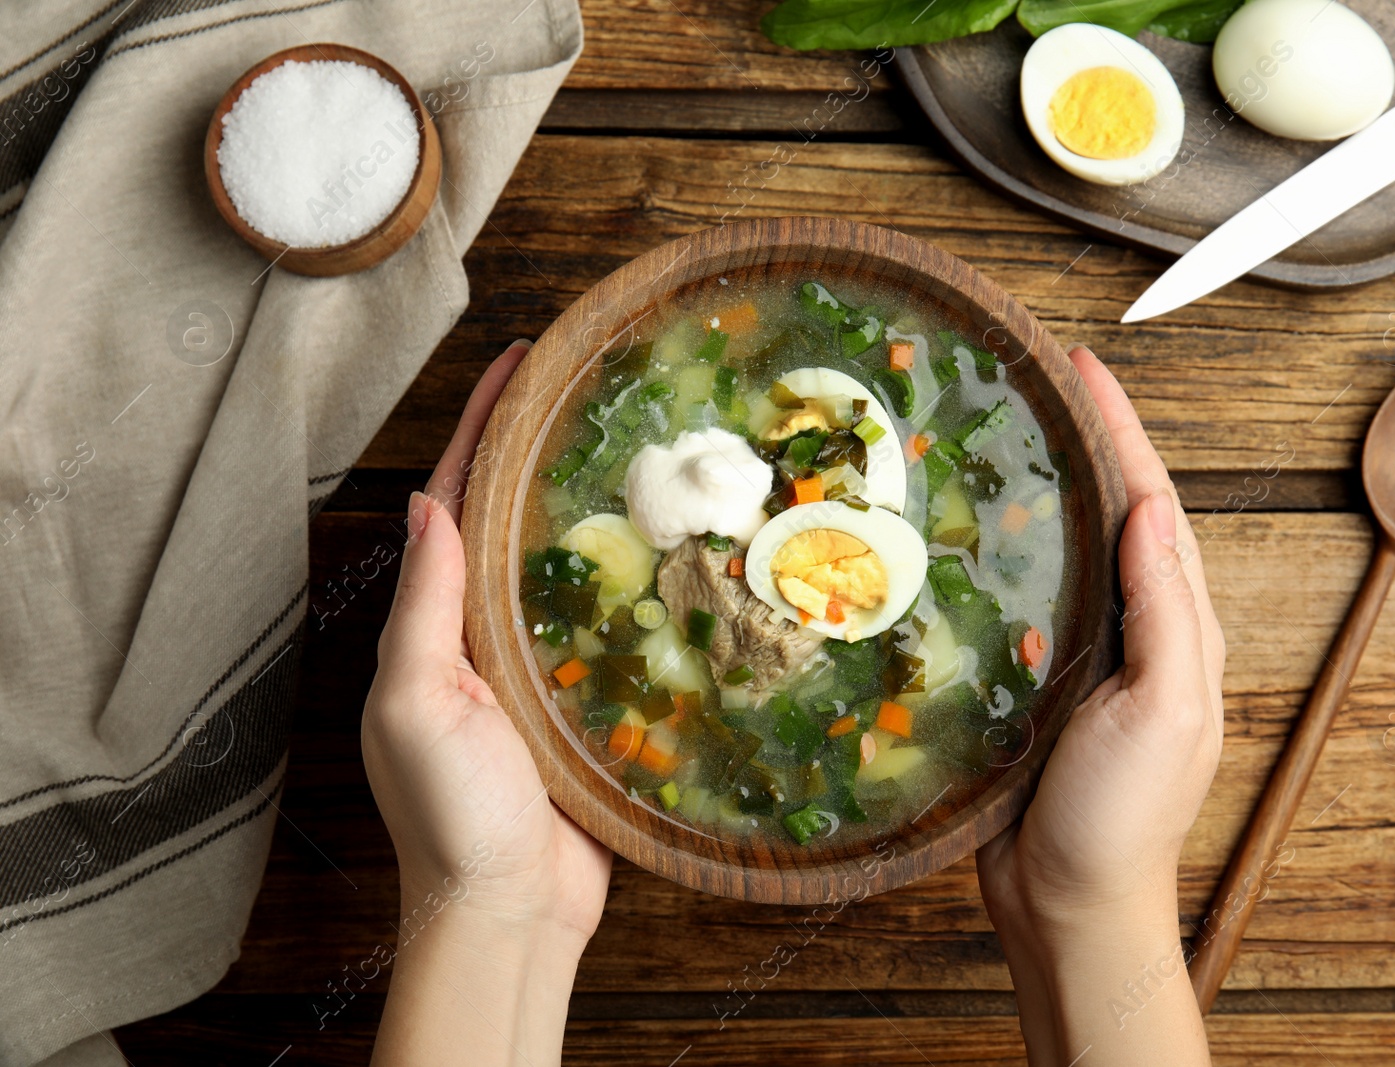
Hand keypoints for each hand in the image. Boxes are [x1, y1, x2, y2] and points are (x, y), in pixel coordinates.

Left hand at [363, 341, 611, 1066]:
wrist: (509, 910)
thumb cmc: (451, 814)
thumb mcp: (417, 706)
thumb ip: (424, 610)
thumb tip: (428, 504)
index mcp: (435, 623)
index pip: (455, 499)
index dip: (483, 427)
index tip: (522, 361)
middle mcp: (481, 632)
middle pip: (511, 518)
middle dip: (541, 450)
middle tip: (595, 390)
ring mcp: (535, 665)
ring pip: (564, 564)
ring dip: (593, 506)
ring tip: (644, 451)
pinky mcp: (585, 701)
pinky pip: (608, 623)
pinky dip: (633, 580)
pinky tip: (674, 554)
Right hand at [976, 346, 1224, 1065]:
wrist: (1068, 903)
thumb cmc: (1123, 815)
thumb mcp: (1162, 708)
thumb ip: (1165, 609)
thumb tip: (1155, 506)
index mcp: (1177, 625)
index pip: (1151, 503)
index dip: (1120, 430)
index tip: (1083, 364)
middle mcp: (1134, 628)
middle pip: (1108, 512)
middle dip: (1081, 441)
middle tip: (1032, 378)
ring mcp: (1082, 655)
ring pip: (1060, 550)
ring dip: (1036, 487)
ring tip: (995, 432)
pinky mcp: (1031, 684)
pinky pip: (1018, 600)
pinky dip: (996, 553)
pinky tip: (958, 534)